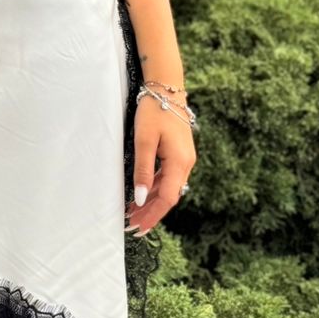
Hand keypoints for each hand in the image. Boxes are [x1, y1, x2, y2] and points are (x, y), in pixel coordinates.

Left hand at [127, 93, 194, 236]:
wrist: (167, 89)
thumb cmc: (154, 112)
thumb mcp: (144, 141)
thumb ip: (143, 171)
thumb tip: (140, 199)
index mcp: (180, 163)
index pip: (167, 199)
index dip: (153, 215)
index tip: (139, 228)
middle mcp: (186, 164)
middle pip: (169, 196)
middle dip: (151, 212)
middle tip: (132, 225)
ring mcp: (184, 159)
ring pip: (168, 188)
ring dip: (152, 202)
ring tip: (134, 213)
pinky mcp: (178, 154)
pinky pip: (168, 178)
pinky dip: (155, 188)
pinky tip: (143, 193)